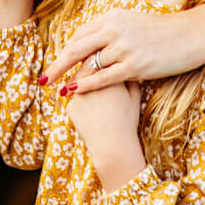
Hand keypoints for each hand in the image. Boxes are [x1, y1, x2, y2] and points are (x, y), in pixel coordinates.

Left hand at [44, 0, 204, 92]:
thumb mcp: (135, 23)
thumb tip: (98, 43)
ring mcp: (124, 47)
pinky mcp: (135, 65)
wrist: (192, 34)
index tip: (58, 61)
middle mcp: (115, 29)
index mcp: (114, 16)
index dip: (67, 49)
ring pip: (88, 63)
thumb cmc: (165, 31)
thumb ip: (114, 30)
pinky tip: (73, 91)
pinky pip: (103, 77)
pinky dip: (85, 84)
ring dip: (69, 77)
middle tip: (42, 78)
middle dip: (57, 63)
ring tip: (56, 89)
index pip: (82, 33)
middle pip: (76, 47)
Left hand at [63, 74, 145, 189]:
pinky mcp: (70, 105)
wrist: (114, 145)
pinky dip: (80, 108)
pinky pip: (74, 103)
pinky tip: (91, 119)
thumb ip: (129, 77)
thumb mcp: (135, 96)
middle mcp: (91, 79)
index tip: (101, 70)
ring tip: (98, 110)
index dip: (99, 64)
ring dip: (83, 91)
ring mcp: (78, 92)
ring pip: (78, 86)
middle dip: (88, 75)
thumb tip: (124, 68)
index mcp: (108, 72)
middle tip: (98, 92)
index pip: (98, 59)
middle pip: (85, 70)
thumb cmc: (127, 121)